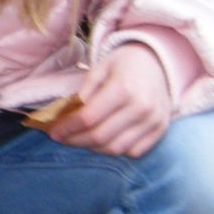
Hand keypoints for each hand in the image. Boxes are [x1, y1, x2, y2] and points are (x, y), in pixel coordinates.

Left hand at [51, 44, 172, 156]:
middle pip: (100, 137)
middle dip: (75, 141)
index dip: (67, 128)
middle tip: (63, 139)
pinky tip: (103, 141)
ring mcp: (153, 121)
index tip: (54, 132)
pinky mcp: (160, 130)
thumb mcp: (100, 69)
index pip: (88, 118)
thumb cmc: (124, 64)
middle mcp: (141, 107)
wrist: (159, 62)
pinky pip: (133, 151)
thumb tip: (66, 118)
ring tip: (80, 139)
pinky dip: (115, 150)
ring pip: (115, 149)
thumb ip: (83, 93)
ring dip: (92, 148)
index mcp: (123, 88)